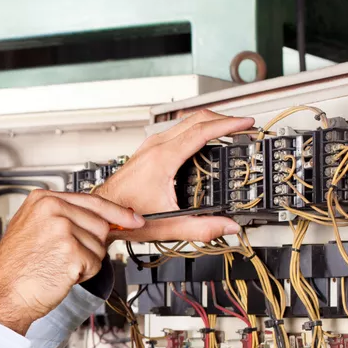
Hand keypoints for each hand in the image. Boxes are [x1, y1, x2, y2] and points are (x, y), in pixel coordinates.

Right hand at [0, 191, 145, 334]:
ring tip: (57, 265)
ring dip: (85, 261)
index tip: (132, 218)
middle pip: (100, 224)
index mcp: (43, 199)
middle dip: (90, 245)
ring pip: (99, 246)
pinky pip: (95, 264)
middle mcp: (53, 210)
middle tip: (64, 257)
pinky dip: (82, 275)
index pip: (92, 200)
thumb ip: (62, 217)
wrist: (2, 295)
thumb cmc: (13, 270)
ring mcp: (63, 230)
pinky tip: (60, 275)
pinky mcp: (72, 253)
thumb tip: (100, 220)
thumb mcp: (32, 229)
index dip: (116, 213)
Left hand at [95, 109, 254, 241]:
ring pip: (185, 122)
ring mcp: (150, 146)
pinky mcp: (148, 151)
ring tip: (228, 130)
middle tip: (242, 125)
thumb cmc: (125, 216)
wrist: (102, 212)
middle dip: (223, 118)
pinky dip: (195, 129)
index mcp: (162, 159)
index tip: (246, 123)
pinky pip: (176, 130)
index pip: (202, 131)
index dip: (228, 125)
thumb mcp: (168, 226)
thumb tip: (227, 227)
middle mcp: (155, 147)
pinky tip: (203, 140)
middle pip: (196, 119)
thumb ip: (201, 228)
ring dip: (209, 122)